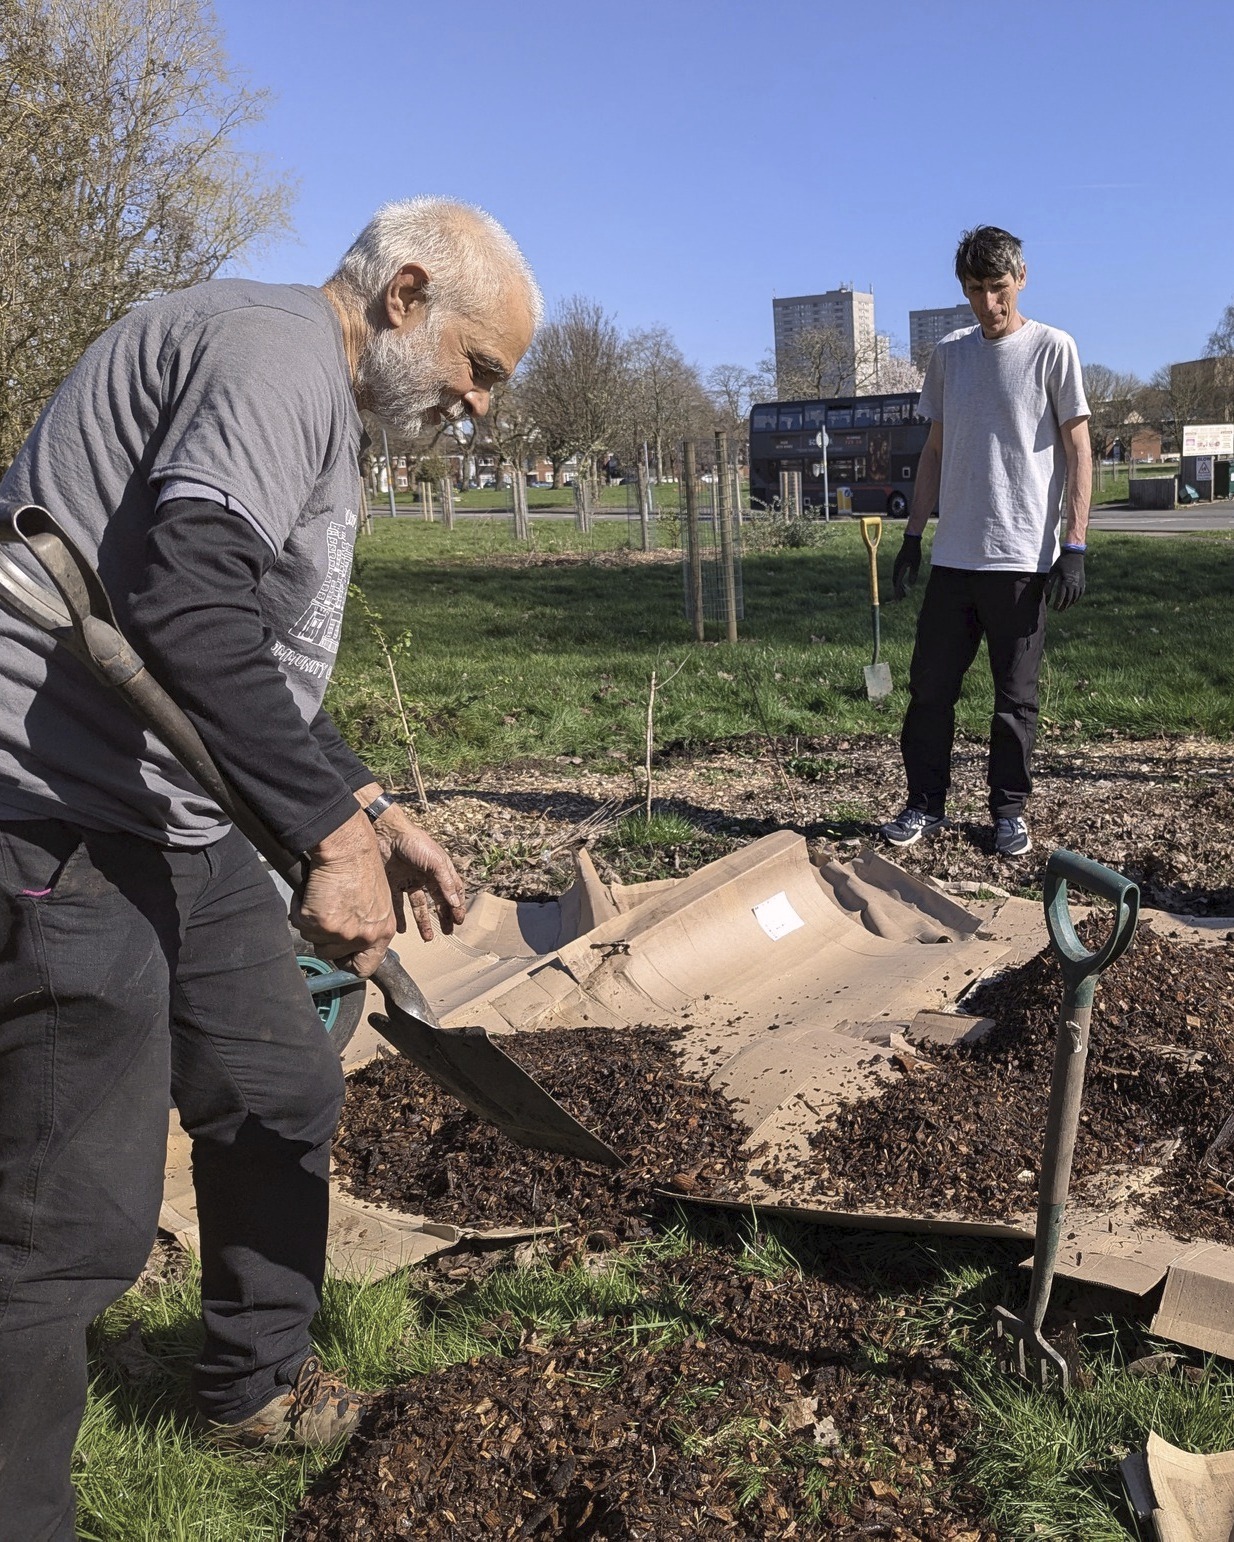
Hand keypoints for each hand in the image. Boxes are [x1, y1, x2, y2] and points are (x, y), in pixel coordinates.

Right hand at [294, 810, 395, 976]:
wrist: (348, 847)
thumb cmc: (361, 865)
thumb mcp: (377, 901)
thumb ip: (367, 924)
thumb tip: (349, 940)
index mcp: (383, 931)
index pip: (365, 968)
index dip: (347, 962)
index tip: (338, 954)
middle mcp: (364, 936)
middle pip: (331, 954)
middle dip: (323, 936)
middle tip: (325, 912)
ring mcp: (342, 932)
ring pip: (313, 939)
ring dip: (311, 922)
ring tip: (320, 898)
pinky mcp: (321, 923)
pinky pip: (299, 923)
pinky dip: (299, 908)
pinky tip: (310, 892)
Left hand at [371, 803, 466, 941]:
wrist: (386, 832)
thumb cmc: (415, 842)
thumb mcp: (435, 862)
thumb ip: (446, 883)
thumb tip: (456, 903)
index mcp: (440, 870)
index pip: (453, 891)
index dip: (457, 907)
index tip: (459, 922)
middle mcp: (425, 876)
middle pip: (437, 901)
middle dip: (443, 917)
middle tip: (447, 932)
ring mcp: (408, 880)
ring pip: (418, 906)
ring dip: (423, 922)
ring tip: (427, 938)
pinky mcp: (392, 883)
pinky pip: (397, 904)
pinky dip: (399, 917)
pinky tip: (401, 929)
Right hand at [892, 533, 922, 599]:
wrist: (911, 540)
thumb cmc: (914, 551)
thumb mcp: (916, 563)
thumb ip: (913, 573)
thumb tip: (911, 584)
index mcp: (899, 568)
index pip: (897, 583)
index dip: (897, 592)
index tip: (898, 599)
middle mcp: (896, 568)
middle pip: (895, 582)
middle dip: (898, 591)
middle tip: (900, 600)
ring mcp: (897, 566)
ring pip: (896, 579)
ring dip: (899, 587)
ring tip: (904, 595)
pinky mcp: (899, 564)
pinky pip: (898, 576)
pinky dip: (901, 582)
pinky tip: (905, 585)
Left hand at [1046, 547, 1085, 610]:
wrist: (1074, 555)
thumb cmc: (1061, 563)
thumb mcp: (1053, 571)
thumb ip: (1049, 583)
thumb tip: (1046, 593)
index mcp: (1065, 581)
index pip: (1061, 597)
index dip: (1058, 604)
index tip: (1054, 608)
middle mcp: (1073, 584)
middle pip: (1068, 599)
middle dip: (1064, 606)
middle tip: (1059, 610)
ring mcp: (1079, 583)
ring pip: (1075, 597)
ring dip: (1070, 604)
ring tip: (1065, 607)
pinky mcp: (1083, 582)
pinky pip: (1080, 593)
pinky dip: (1076, 599)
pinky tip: (1073, 601)